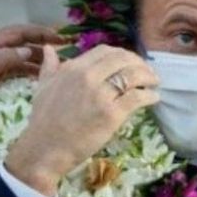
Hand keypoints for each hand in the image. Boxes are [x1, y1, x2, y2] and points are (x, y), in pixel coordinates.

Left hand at [0, 24, 64, 127]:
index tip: (61, 37)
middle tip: (65, 50)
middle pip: (24, 41)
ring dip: (39, 59)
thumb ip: (5, 58)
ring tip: (58, 66)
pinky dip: (30, 70)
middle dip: (44, 44)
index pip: (21, 32)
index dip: (42, 33)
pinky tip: (42, 77)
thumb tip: (27, 51)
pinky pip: (17, 67)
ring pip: (22, 55)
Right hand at [4, 45, 159, 196]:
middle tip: (146, 72)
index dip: (122, 54)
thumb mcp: (42, 87)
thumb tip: (50, 48)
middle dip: (139, 63)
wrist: (45, 148)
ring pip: (133, 76)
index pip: (105, 51)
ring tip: (154, 82)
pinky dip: (149, 95)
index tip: (129, 62)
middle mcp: (88, 77)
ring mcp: (101, 95)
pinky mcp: (112, 114)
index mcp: (73, 68)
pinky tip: (153, 98)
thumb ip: (49, 67)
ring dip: (148, 76)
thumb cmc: (43, 120)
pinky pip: (137, 97)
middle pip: (123, 59)